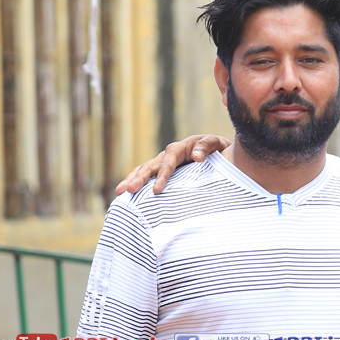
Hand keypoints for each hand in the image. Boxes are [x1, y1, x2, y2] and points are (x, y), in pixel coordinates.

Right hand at [114, 134, 231, 195]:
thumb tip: (197, 156)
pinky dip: (136, 182)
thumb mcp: (216, 144)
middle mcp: (168, 156)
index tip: (156, 190)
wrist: (220, 151)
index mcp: (179, 149)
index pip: (167, 163)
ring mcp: (163, 163)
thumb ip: (206, 146)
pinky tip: (127, 195)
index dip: (161, 176)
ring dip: (132, 180)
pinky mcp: (163, 171)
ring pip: (144, 170)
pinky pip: (147, 176)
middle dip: (139, 179)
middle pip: (150, 166)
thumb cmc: (217, 148)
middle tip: (128, 191)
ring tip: (120, 192)